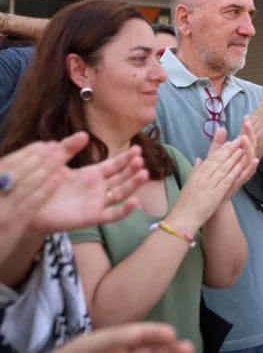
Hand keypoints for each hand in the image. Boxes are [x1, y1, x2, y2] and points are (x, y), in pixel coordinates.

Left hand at [1, 133, 147, 233]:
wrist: (28, 205)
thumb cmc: (43, 185)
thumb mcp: (55, 161)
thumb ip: (68, 148)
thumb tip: (84, 134)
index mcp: (92, 175)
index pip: (114, 165)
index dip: (126, 158)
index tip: (137, 149)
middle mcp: (98, 189)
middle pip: (121, 178)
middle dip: (132, 168)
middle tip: (140, 159)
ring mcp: (97, 203)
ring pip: (121, 193)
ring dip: (133, 184)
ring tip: (143, 173)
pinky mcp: (92, 217)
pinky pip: (112, 215)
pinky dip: (124, 210)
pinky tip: (134, 201)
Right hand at [170, 137, 246, 229]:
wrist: (182, 218)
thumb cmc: (185, 203)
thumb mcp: (189, 183)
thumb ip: (195, 170)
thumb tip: (199, 159)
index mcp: (196, 174)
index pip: (211, 159)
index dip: (221, 150)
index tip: (230, 142)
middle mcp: (202, 177)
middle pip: (218, 160)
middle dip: (229, 150)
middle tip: (239, 140)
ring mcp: (208, 185)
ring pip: (223, 168)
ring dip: (233, 158)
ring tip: (242, 149)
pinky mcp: (215, 194)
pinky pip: (225, 181)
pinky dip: (233, 173)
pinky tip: (240, 166)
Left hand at [207, 121, 259, 199]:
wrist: (212, 196)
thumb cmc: (215, 176)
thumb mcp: (215, 156)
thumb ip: (218, 143)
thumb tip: (221, 127)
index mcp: (238, 155)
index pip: (245, 138)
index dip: (246, 128)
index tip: (245, 117)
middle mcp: (243, 161)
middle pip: (251, 145)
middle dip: (250, 134)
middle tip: (247, 123)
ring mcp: (243, 171)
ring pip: (250, 157)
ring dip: (249, 148)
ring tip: (245, 138)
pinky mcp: (241, 181)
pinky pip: (249, 173)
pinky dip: (252, 167)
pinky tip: (254, 159)